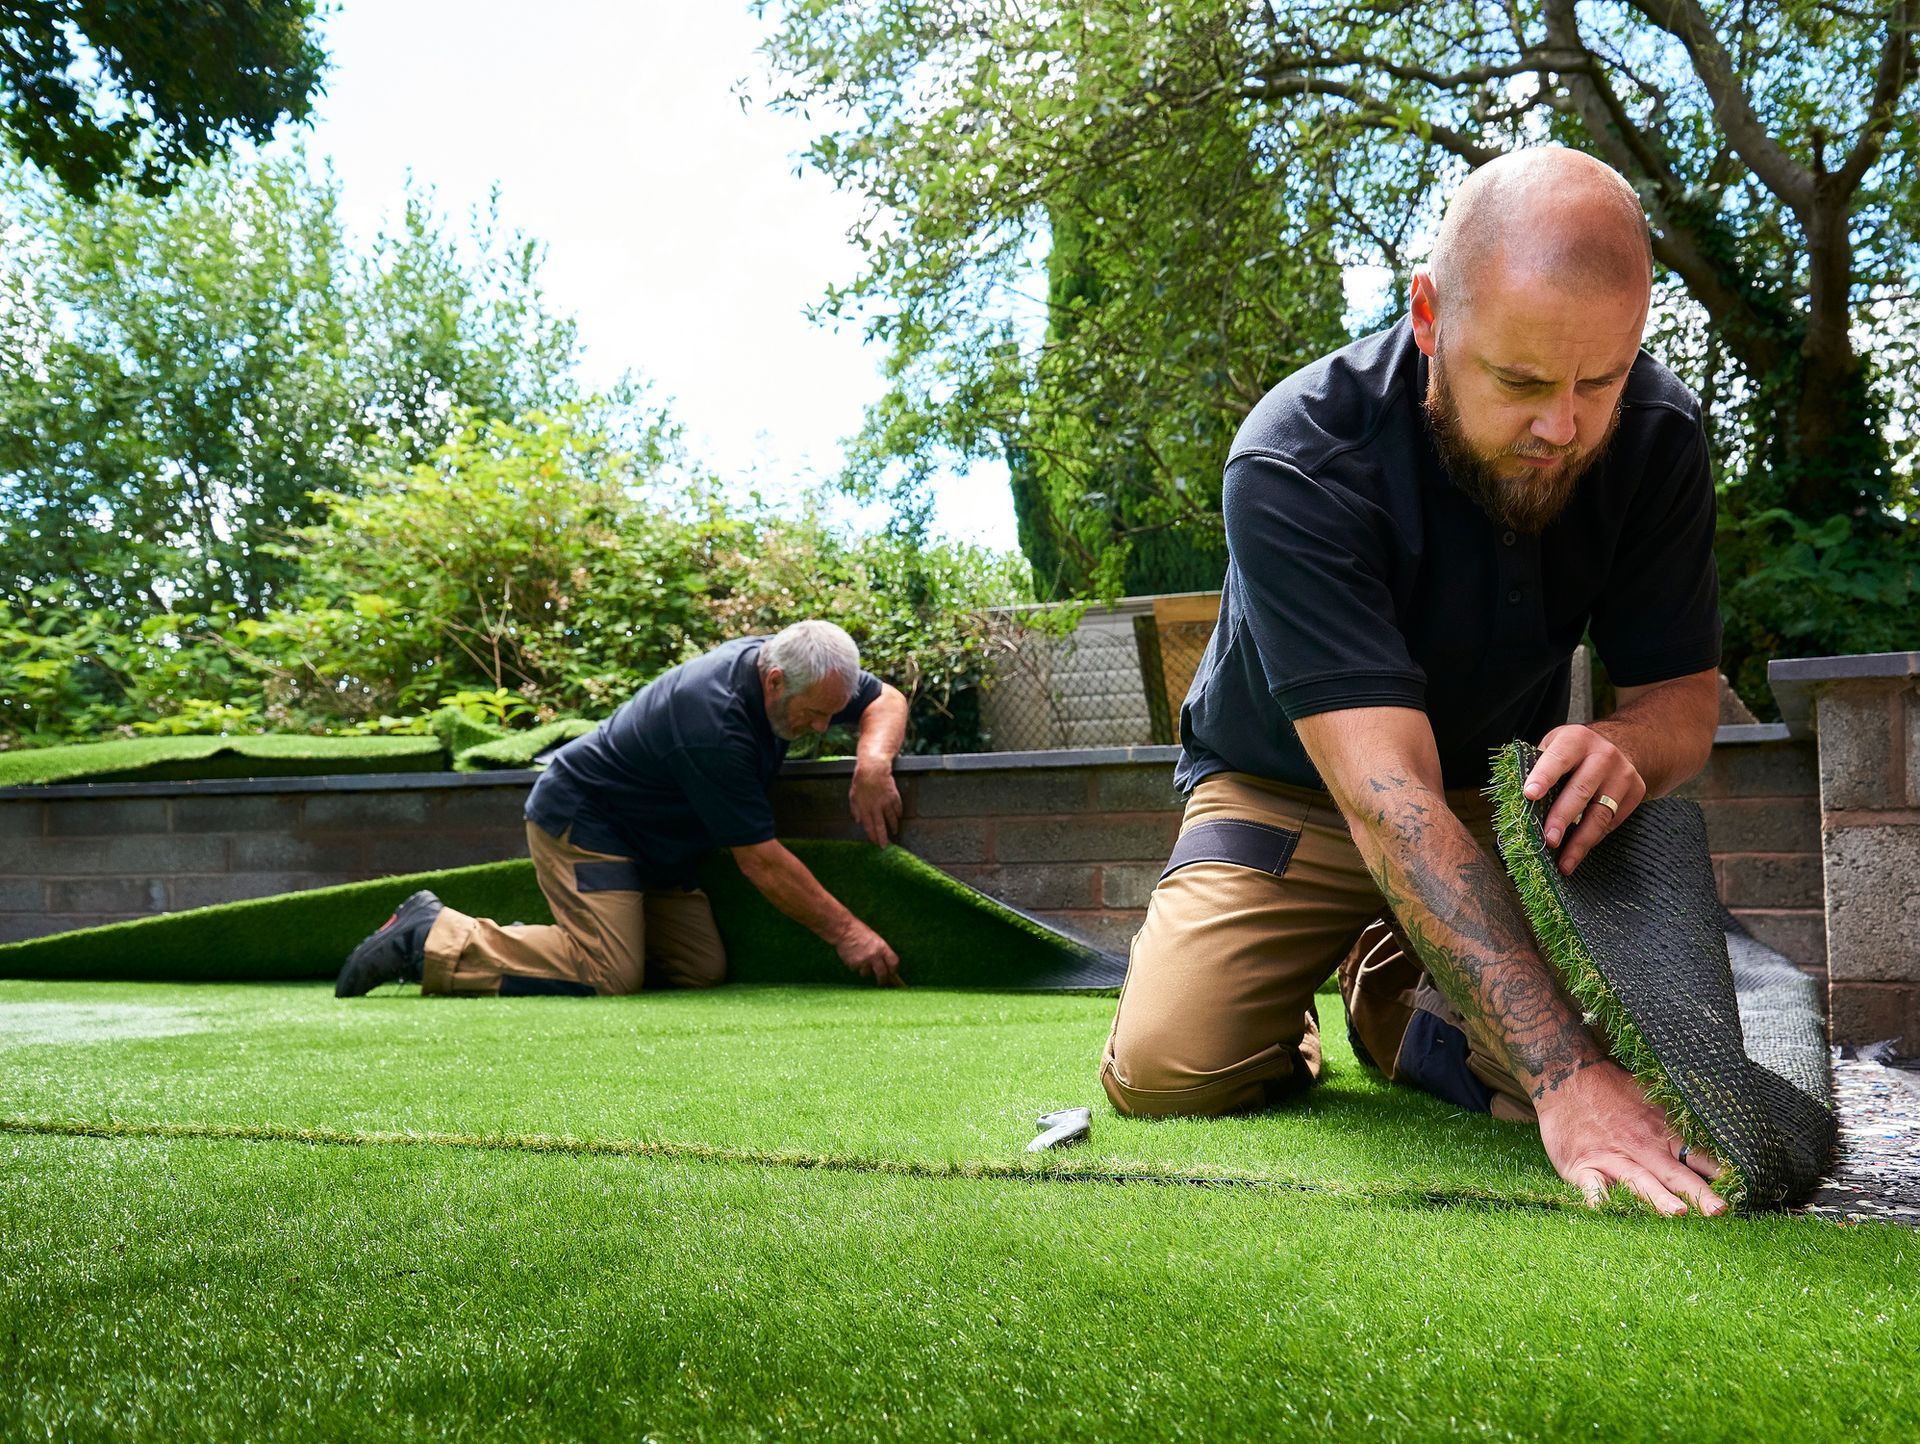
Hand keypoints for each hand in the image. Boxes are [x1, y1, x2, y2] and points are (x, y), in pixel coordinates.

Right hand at [833, 918, 902, 986]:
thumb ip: (880, 951)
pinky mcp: (854, 964)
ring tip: (860, 958)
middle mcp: (874, 955)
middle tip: (881, 981)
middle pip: (882, 973)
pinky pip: (856, 969)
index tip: (892, 973)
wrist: (844, 930)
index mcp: (882, 947)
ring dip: (864, 970)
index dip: (894, 970)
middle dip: (882, 979)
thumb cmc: (859, 932)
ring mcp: (864, 961)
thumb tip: (885, 964)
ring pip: (866, 973)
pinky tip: (852, 956)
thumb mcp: (875, 939)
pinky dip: (855, 966)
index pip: (893, 962)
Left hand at [848, 760, 901, 845]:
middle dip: (883, 838)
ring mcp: (886, 803)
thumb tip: (858, 821)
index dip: (872, 836)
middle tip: (885, 845)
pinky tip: (898, 817)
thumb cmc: (861, 782)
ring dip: (893, 827)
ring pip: (892, 819)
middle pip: (881, 826)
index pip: (869, 826)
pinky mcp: (894, 797)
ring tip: (894, 832)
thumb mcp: (853, 796)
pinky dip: (899, 814)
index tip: (875, 842)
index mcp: (865, 809)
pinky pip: (898, 808)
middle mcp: (876, 808)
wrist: (873, 769)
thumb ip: (855, 810)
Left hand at [1523, 724, 1647, 874]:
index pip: (1558, 758)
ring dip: (1579, 841)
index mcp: (1576, 740)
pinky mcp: (1635, 792)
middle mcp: (1603, 755)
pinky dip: (1592, 840)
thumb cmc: (1573, 752)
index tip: (1529, 795)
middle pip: (1580, 791)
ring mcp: (1623, 774)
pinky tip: (1577, 853)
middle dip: (1562, 818)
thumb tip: (1515, 802)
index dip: (1543, 776)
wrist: (1618, 746)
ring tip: (1564, 862)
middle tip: (1548, 840)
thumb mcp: (1554, 746)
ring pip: (1599, 814)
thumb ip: (1536, 767)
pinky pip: (1611, 823)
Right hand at [1536, 1058, 1725, 1214]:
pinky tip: (1604, 1211)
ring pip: (1638, 1181)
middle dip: (1699, 1194)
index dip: (1720, 1175)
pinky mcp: (1582, 1166)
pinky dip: (1598, 1198)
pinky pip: (1592, 1185)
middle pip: (1675, 1174)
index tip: (1742, 1192)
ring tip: (1676, 1213)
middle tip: (1720, 1211)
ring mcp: (1611, 1158)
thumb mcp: (1654, 1096)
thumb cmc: (1613, 1090)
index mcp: (1662, 1134)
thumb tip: (1720, 1126)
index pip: (1698, 1157)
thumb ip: (1681, 1118)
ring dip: (1657, 1198)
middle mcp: (1641, 1148)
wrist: (1567, 1075)